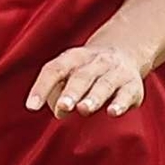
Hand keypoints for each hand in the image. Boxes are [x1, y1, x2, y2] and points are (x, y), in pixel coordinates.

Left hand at [26, 42, 146, 118]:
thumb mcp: (69, 74)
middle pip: (81, 76)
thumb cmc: (87, 72)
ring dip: (94, 97)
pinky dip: (121, 103)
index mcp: (74, 58)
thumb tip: (59, 111)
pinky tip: (113, 112)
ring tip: (84, 109)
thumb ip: (57, 93)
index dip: (42, 87)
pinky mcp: (133, 86)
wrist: (125, 52)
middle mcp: (96, 62)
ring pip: (104, 84)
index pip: (55, 70)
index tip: (31, 107)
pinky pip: (126, 94)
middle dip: (72, 92)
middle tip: (63, 107)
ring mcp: (116, 72)